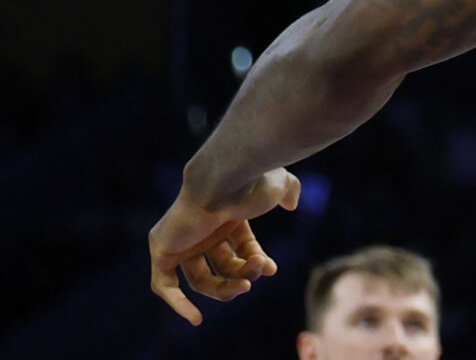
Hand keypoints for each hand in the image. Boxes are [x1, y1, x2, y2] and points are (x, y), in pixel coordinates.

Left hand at [147, 168, 299, 324]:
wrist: (224, 178)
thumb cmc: (252, 182)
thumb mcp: (280, 184)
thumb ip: (287, 191)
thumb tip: (291, 203)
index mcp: (226, 216)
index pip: (241, 248)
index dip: (256, 261)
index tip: (270, 269)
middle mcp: (203, 229)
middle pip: (221, 267)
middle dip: (241, 276)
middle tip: (252, 278)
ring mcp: (182, 240)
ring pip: (200, 280)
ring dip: (224, 289)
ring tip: (242, 286)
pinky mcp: (163, 250)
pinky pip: (164, 285)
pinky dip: (178, 304)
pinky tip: (195, 319)